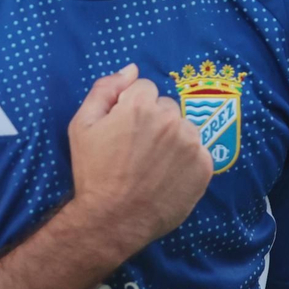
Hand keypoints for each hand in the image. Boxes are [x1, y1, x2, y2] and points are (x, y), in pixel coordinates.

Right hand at [66, 64, 213, 255]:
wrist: (112, 220)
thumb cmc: (93, 173)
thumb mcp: (82, 125)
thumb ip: (105, 89)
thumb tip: (131, 69)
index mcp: (141, 105)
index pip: (144, 89)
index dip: (130, 107)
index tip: (123, 130)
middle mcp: (171, 119)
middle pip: (166, 107)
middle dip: (154, 121)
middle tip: (136, 150)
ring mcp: (192, 143)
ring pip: (184, 128)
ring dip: (172, 139)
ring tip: (152, 164)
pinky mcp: (205, 166)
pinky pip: (198, 152)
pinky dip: (186, 160)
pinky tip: (168, 176)